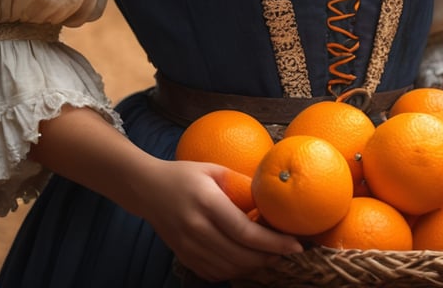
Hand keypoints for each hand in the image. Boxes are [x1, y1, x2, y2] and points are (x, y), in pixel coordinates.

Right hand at [139, 159, 302, 282]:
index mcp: (207, 203)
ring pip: (230, 268)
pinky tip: (246, 259)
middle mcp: (197, 229)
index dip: (273, 242)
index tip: (295, 244)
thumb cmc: (183, 175)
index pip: (246, 232)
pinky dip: (235, 271)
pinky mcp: (184, 257)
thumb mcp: (213, 169)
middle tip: (287, 251)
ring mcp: (188, 247)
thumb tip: (270, 196)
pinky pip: (215, 273)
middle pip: (241, 255)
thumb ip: (241, 183)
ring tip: (271, 255)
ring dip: (255, 266)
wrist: (147, 189)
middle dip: (269, 257)